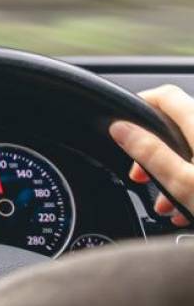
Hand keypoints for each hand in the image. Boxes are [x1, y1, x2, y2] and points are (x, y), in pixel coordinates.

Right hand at [109, 84, 193, 227]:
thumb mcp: (183, 181)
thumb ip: (149, 152)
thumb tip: (119, 129)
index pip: (164, 96)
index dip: (138, 105)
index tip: (119, 126)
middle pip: (176, 127)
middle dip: (151, 152)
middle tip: (140, 176)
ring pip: (191, 151)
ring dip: (172, 173)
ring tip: (165, 204)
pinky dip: (192, 181)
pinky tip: (187, 210)